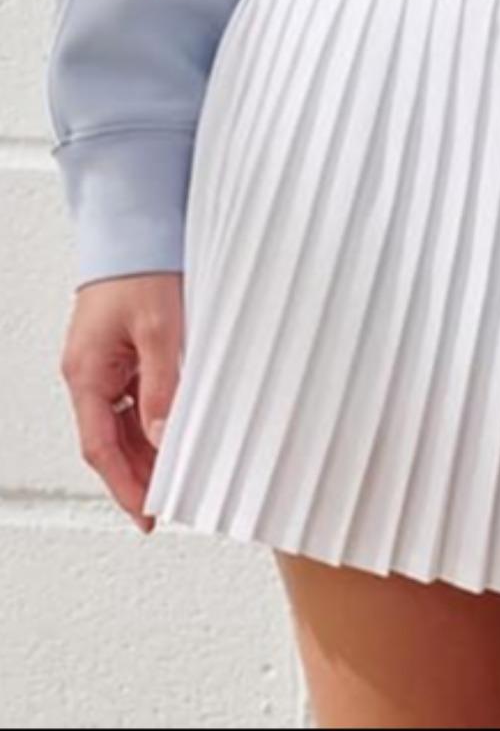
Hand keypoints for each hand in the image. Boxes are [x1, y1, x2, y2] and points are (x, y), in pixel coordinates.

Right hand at [58, 272, 183, 533]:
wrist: (135, 224)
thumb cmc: (140, 267)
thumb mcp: (160, 330)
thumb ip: (162, 386)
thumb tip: (163, 438)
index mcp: (86, 372)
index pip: (100, 447)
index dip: (124, 485)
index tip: (146, 514)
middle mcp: (88, 371)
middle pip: (109, 439)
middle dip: (137, 474)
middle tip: (165, 505)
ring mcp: (103, 361)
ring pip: (121, 420)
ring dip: (145, 448)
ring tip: (174, 475)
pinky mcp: (120, 348)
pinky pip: (133, 395)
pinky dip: (151, 417)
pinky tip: (174, 427)